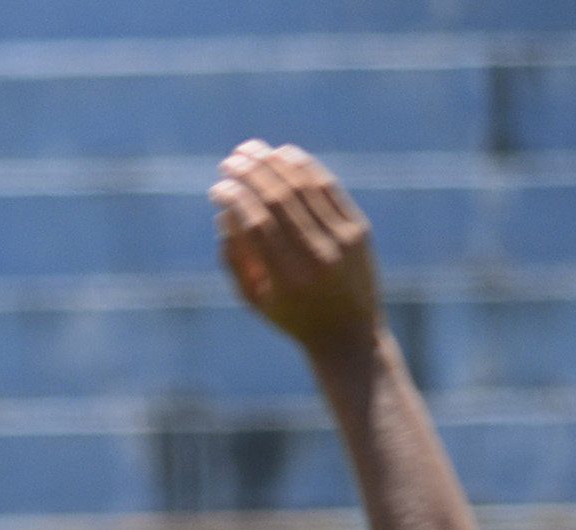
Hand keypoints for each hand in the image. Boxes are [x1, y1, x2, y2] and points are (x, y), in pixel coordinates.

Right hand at [213, 139, 380, 360]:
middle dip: (251, 174)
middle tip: (230, 159)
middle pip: (278, 200)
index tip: (217, 186)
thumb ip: (234, 259)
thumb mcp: (254, 299)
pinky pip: (328, 189)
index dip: (234, 199)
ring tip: (252, 150)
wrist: (348, 334)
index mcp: (285, 279)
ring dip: (274, 163)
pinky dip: (304, 167)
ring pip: (303, 188)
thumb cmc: (291, 318)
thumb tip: (224, 212)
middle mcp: (316, 257)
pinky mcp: (358, 229)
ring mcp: (341, 241)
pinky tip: (285, 155)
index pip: (256, 224)